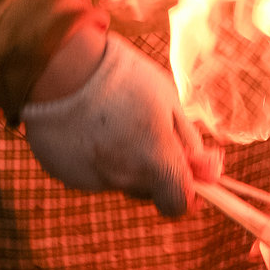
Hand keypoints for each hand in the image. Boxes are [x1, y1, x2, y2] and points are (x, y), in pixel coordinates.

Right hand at [22, 33, 222, 215]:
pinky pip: (91, 172)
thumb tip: (210, 171)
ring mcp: (91, 179)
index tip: (187, 173)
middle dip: (154, 167)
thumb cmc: (122, 76)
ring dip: (123, 159)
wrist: (60, 65)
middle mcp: (123, 177)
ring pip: (119, 180)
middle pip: (148, 189)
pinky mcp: (66, 174)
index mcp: (154, 158)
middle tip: (146, 127)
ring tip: (113, 117)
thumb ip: (188, 140)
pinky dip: (95, 155)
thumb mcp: (168, 99)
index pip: (178, 205)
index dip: (187, 194)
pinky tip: (89, 124)